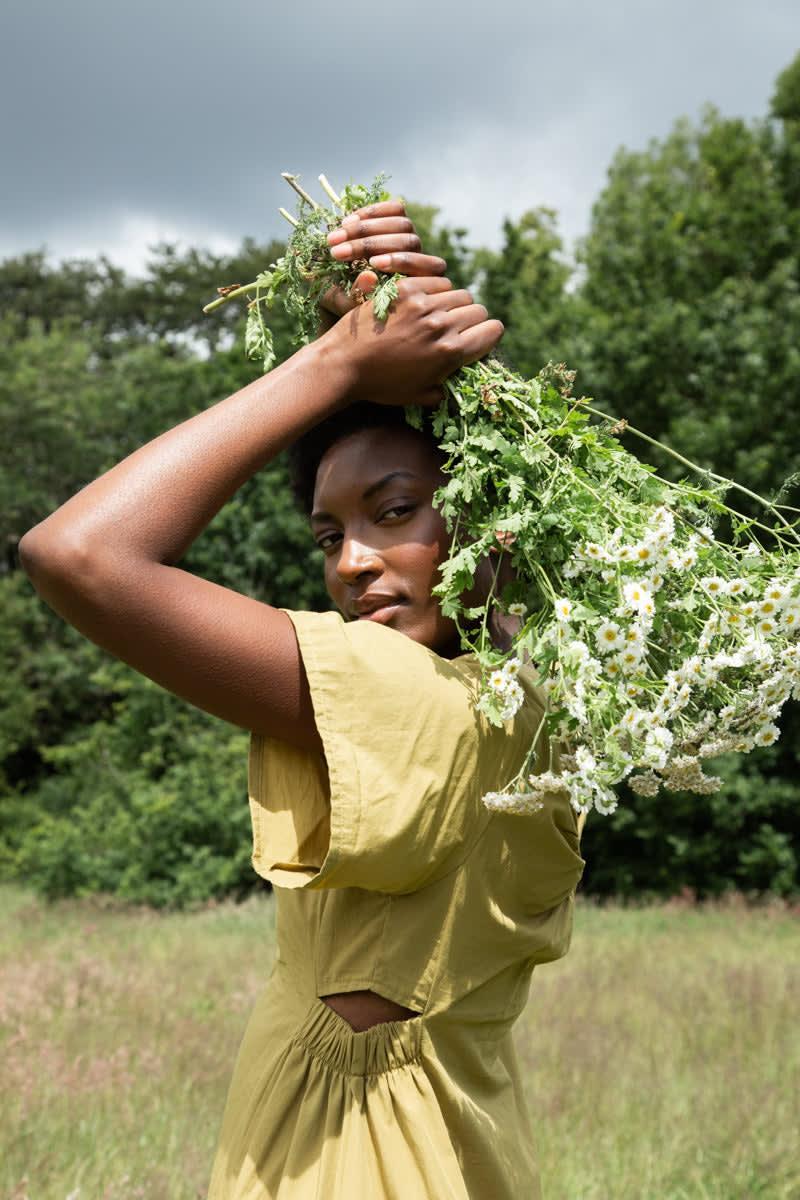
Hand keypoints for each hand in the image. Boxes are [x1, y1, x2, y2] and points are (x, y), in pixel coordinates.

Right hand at [318, 200, 446, 325]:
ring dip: (365, 229)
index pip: (427, 268)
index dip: (401, 263)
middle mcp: (420, 259)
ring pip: (402, 223)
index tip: (372, 264)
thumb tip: (370, 276)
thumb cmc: (344, 304)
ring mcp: (410, 237)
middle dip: (369, 246)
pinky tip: (345, 223)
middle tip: (337, 254)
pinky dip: (370, 212)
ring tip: (333, 239)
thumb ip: (357, 296)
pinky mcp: (397, 219)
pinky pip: (394, 208)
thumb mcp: (345, 306)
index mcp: (420, 286)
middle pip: (409, 242)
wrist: (334, 287)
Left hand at [324, 275, 503, 406]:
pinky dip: (433, 289)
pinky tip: (420, 301)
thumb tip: (462, 378)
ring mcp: (423, 304)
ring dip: (451, 302)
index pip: (493, 330)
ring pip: (458, 292)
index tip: (476, 338)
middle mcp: (441, 326)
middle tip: (453, 326)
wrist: (344, 365)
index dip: (487, 335)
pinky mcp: (405, 288)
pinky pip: (435, 280)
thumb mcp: (420, 395)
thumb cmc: (381, 385)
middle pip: (477, 309)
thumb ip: (447, 386)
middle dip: (470, 319)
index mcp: (450, 353)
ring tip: (436, 313)